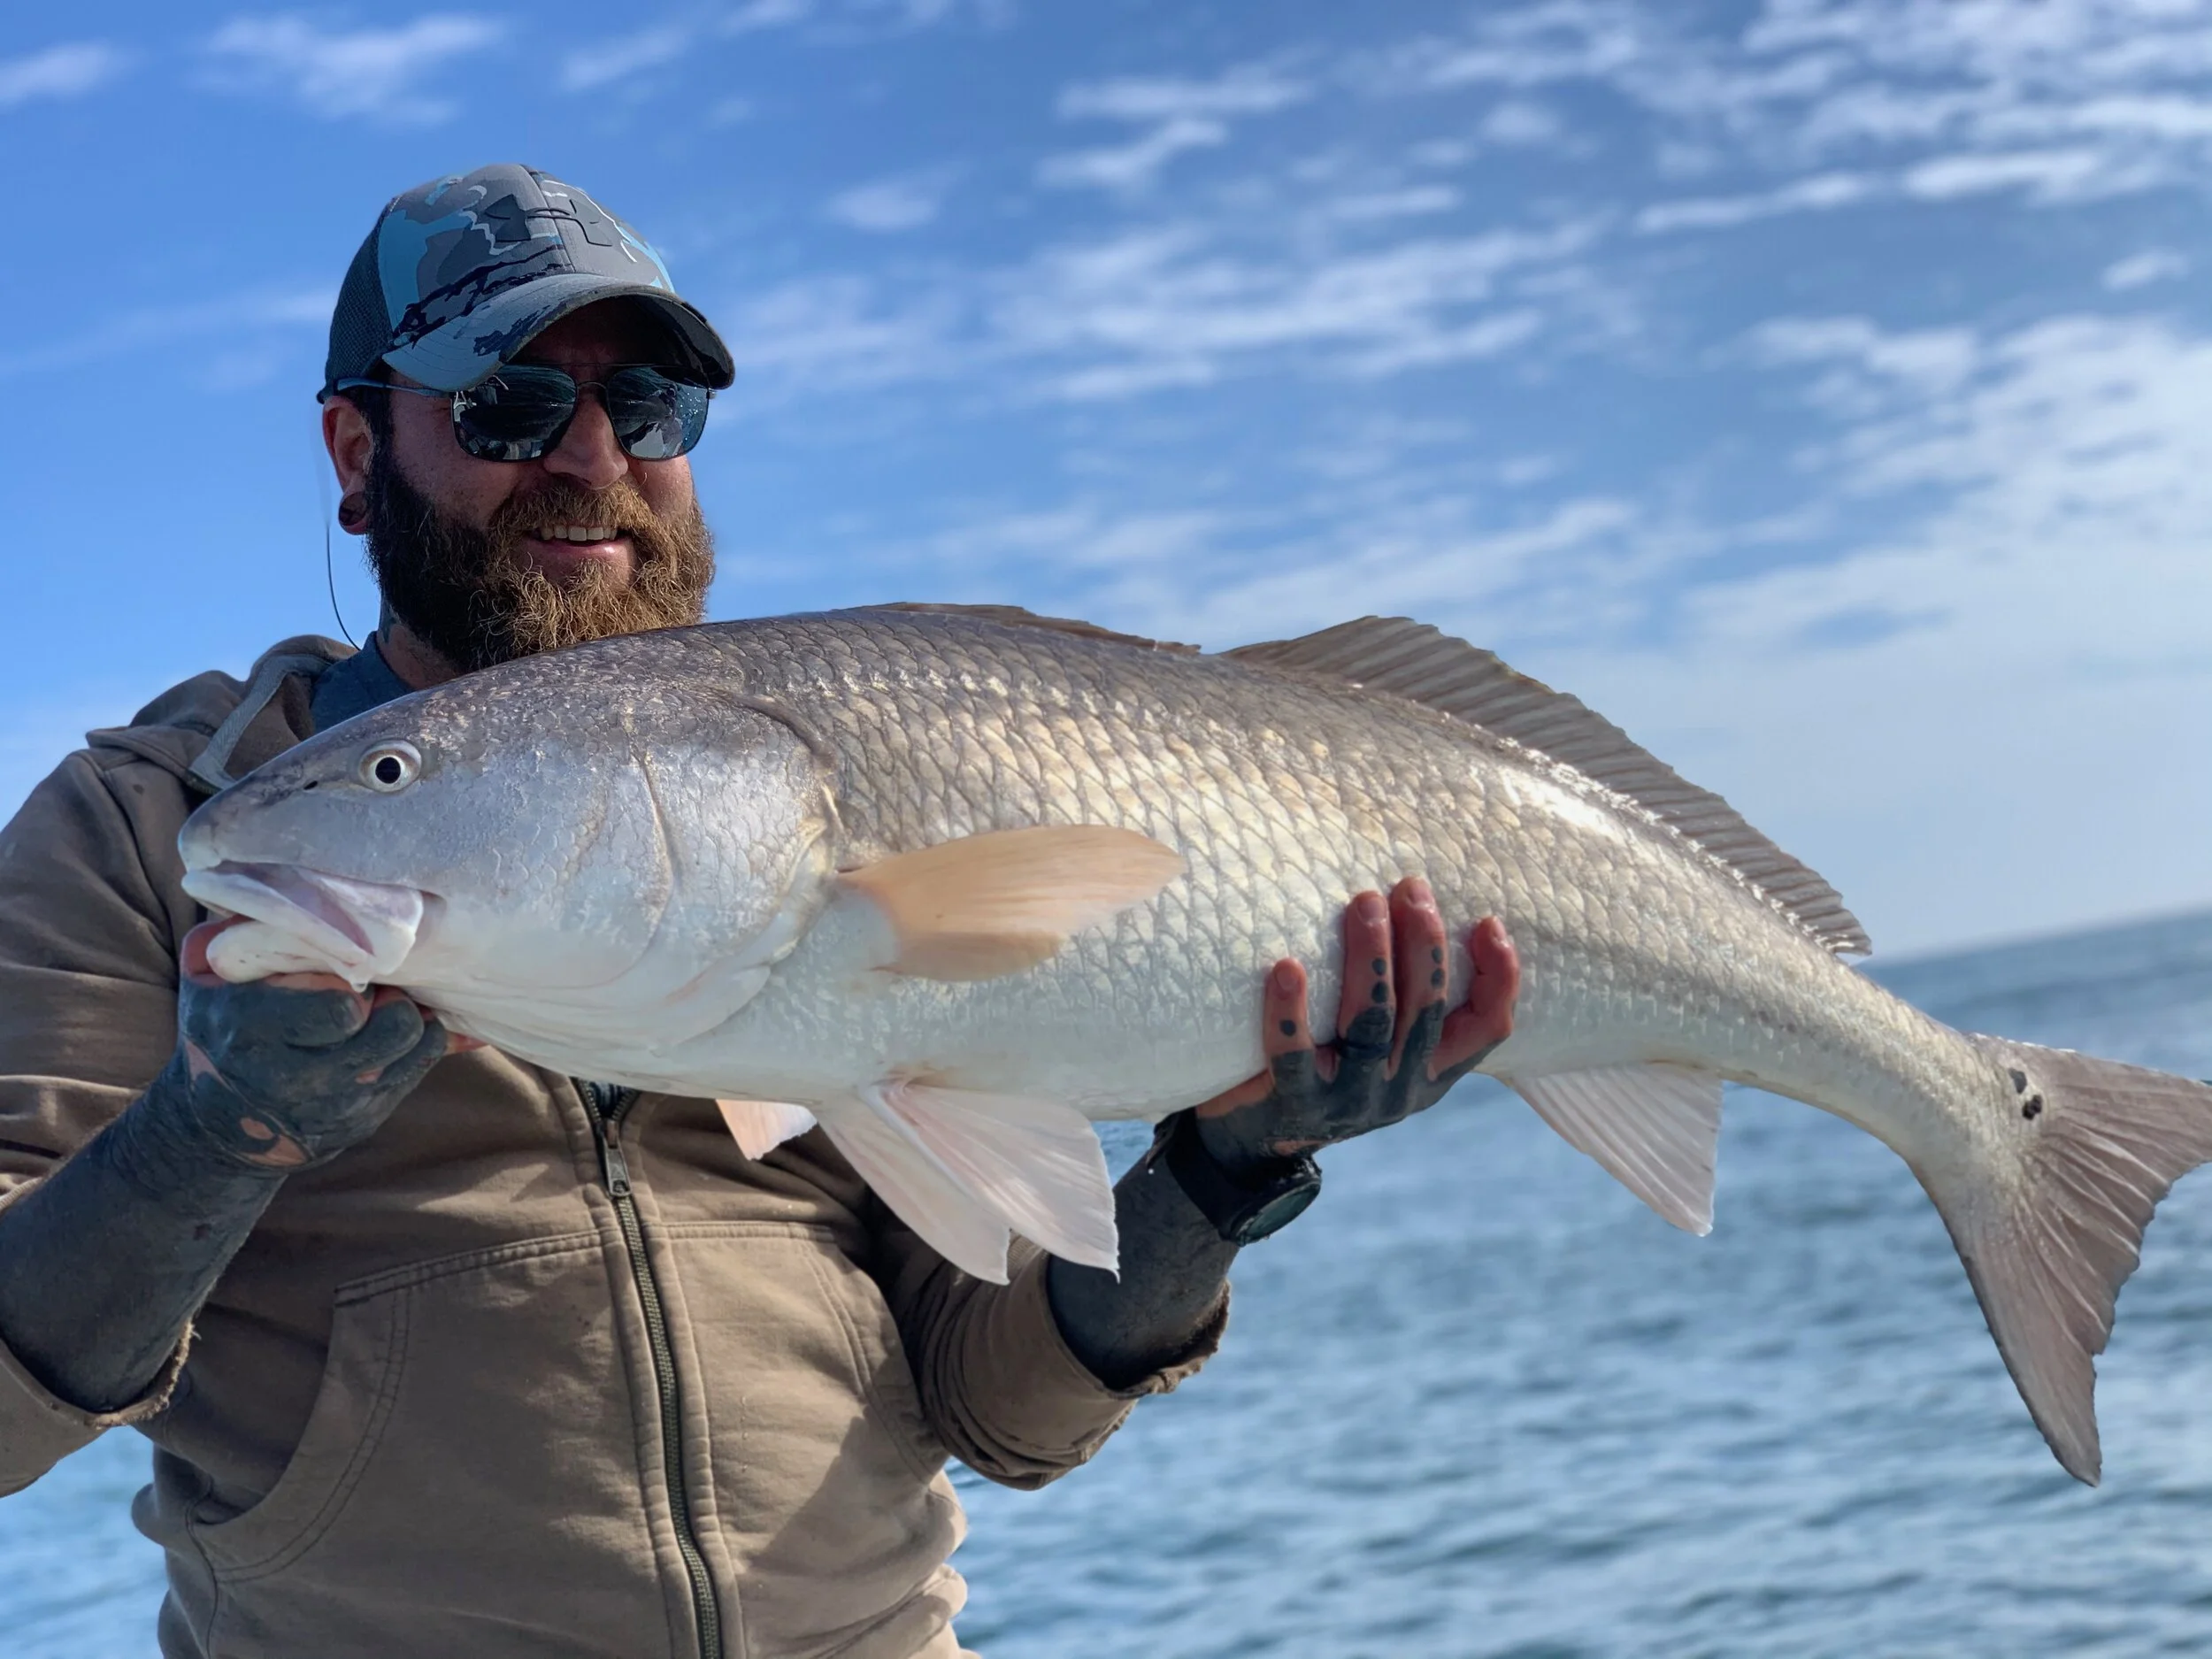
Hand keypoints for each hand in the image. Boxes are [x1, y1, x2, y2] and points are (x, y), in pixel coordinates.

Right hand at [151, 918, 467, 1171]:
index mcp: (253, 1033)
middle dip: (391, 998)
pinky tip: (386, 1030)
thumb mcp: (208, 978)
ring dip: (408, 1018)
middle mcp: (299, 1079)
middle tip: (372, 986)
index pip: (343, 1008)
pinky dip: (415, 1043)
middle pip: (394, 1025)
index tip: (343, 969)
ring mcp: (338, 1106)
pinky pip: (420, 1067)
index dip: (355, 980)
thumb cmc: (216, 1030)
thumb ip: (237, 932)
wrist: (213, 1126)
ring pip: (417, 1045)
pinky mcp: (365, 1120)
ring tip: (381, 1005)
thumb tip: (273, 878)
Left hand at [1194, 879, 1519, 1170]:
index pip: (1489, 1027)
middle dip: (1424, 943)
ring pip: (1372, 1023)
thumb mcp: (1384, 1047)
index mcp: (1431, 1070)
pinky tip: (1287, 967)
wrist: (1258, 1142)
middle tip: (1410, 888)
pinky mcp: (1295, 1101)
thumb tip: (1422, 911)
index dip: (1500, 976)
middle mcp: (1400, 1087)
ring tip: (1364, 903)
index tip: (1488, 921)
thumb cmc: (1325, 1067)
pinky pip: (1294, 1054)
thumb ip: (1407, 1000)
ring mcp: (1350, 1097)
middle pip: (1426, 1009)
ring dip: (1371, 958)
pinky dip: (1290, 1011)